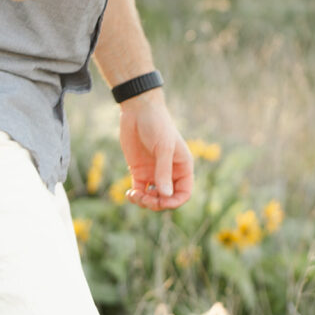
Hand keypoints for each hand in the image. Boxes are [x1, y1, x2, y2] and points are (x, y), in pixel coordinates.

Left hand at [118, 90, 193, 210]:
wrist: (138, 110)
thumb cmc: (157, 124)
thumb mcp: (163, 147)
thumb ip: (164, 171)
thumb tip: (166, 195)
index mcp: (182, 166)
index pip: (184, 193)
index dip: (175, 201)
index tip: (162, 201)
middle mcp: (169, 172)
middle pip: (167, 199)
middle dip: (156, 203)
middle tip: (144, 197)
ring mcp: (154, 172)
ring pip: (152, 198)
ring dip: (144, 202)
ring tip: (134, 195)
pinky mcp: (139, 171)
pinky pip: (140, 191)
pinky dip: (135, 196)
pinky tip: (129, 193)